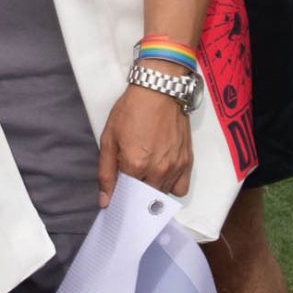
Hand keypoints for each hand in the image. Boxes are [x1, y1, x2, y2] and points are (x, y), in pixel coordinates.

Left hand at [99, 86, 193, 202]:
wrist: (159, 91)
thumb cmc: (131, 111)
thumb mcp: (109, 138)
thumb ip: (106, 172)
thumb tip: (105, 201)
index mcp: (135, 165)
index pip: (126, 196)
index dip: (119, 195)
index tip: (116, 192)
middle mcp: (157, 170)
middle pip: (144, 198)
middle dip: (135, 194)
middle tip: (130, 180)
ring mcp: (175, 167)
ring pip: (162, 195)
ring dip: (152, 190)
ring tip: (145, 174)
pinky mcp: (187, 162)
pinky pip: (181, 188)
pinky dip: (171, 186)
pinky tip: (162, 175)